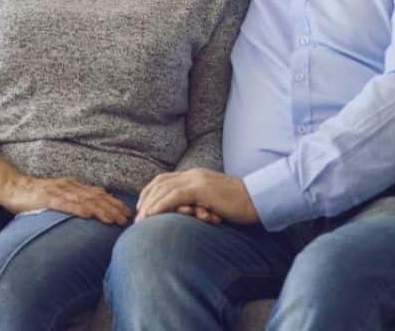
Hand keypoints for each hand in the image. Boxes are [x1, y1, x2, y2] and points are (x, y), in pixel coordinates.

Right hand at [4, 174, 132, 225]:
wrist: (13, 187)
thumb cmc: (36, 193)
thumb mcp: (61, 191)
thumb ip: (78, 194)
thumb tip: (98, 197)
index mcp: (73, 186)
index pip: (98, 194)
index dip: (114, 203)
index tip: (127, 212)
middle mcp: (69, 187)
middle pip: (96, 197)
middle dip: (113, 208)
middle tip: (126, 219)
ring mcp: (59, 192)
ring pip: (84, 201)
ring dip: (101, 210)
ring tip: (113, 220)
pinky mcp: (47, 198)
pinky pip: (65, 204)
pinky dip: (78, 209)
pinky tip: (88, 215)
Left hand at [136, 169, 258, 224]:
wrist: (257, 199)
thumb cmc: (238, 204)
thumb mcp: (213, 200)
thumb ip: (198, 201)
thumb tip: (186, 213)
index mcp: (195, 175)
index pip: (165, 179)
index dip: (150, 192)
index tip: (142, 206)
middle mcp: (193, 174)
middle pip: (161, 183)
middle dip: (146, 199)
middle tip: (137, 216)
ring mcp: (197, 180)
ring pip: (165, 188)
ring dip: (150, 204)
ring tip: (141, 220)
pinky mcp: (202, 189)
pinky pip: (175, 196)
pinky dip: (160, 205)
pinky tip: (152, 215)